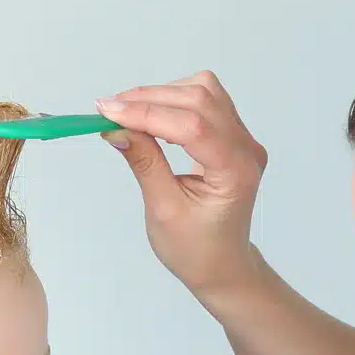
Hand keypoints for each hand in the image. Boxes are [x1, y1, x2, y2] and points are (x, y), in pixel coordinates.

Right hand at [96, 71, 268, 304]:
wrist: (222, 264)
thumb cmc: (197, 249)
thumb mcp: (163, 210)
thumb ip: (144, 163)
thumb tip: (116, 127)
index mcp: (236, 172)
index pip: (192, 126)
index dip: (147, 113)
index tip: (107, 112)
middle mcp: (247, 150)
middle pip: (200, 99)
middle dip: (150, 99)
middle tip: (109, 110)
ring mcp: (244, 140)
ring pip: (204, 91)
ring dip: (162, 95)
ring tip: (128, 114)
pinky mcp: (233, 136)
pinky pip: (206, 101)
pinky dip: (174, 101)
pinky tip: (151, 117)